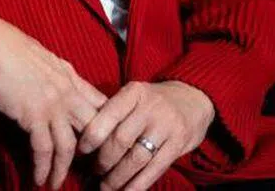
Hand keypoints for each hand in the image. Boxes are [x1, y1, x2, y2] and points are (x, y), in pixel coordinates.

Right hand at [0, 10, 107, 188]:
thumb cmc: (6, 46)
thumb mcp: (42, 58)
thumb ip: (54, 75)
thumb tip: (55, 87)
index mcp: (71, 75)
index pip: (101, 104)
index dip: (104, 128)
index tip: (100, 147)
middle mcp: (68, 90)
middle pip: (93, 128)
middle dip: (92, 154)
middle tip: (86, 172)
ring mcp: (53, 102)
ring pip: (69, 146)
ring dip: (62, 170)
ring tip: (55, 184)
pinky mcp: (33, 113)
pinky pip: (44, 149)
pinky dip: (43, 168)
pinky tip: (38, 179)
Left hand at [77, 80, 214, 190]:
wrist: (193, 97)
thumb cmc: (153, 101)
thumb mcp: (135, 96)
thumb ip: (114, 112)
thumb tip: (85, 140)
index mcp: (134, 92)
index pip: (108, 115)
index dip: (92, 136)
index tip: (81, 151)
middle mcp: (150, 107)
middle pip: (120, 140)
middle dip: (103, 160)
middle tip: (94, 171)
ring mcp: (167, 125)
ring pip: (136, 158)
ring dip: (118, 177)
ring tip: (106, 186)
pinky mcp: (178, 143)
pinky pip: (155, 168)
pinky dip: (138, 184)